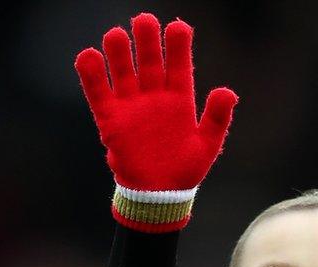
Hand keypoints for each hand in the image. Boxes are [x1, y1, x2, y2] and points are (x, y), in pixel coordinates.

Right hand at [74, 13, 237, 231]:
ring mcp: (132, 106)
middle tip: (144, 20)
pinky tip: (89, 56)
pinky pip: (99, 94)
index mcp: (179, 100)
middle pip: (150, 62)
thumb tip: (228, 92)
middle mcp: (154, 97)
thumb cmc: (185, 169)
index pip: (179, 66)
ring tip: (117, 34)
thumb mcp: (207, 144)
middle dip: (148, 41)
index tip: (179, 27)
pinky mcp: (111, 120)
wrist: (158, 195)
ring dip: (119, 53)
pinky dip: (93, 76)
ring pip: (123, 72)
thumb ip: (217, 117)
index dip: (178, 46)